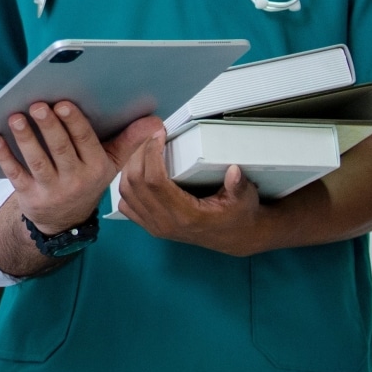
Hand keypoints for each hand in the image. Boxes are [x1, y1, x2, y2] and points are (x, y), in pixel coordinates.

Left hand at [0, 103, 161, 233]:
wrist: (64, 220)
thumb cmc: (86, 179)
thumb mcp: (111, 163)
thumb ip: (130, 140)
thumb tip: (155, 121)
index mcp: (96, 168)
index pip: (86, 142)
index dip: (74, 123)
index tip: (65, 103)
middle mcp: (75, 181)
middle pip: (60, 150)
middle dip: (49, 126)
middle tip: (38, 104)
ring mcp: (51, 190)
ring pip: (37, 162)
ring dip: (26, 138)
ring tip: (15, 117)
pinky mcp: (29, 197)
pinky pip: (15, 175)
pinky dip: (5, 156)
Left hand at [113, 135, 268, 255]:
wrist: (236, 237)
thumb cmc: (240, 215)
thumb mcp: (246, 199)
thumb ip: (239, 186)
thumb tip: (233, 170)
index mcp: (186, 216)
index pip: (155, 181)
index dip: (152, 154)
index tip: (160, 134)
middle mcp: (165, 223)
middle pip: (135, 183)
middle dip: (139, 154)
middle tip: (152, 137)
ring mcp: (155, 226)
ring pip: (126, 193)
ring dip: (130, 166)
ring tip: (145, 149)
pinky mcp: (151, 227)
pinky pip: (126, 205)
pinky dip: (127, 185)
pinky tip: (139, 170)